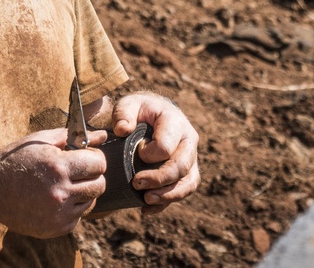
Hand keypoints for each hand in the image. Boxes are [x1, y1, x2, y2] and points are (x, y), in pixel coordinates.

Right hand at [0, 128, 107, 237]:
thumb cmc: (15, 160)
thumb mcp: (41, 140)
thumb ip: (74, 137)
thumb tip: (102, 135)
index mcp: (57, 167)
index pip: (98, 164)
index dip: (95, 158)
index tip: (86, 157)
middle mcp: (60, 193)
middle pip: (99, 185)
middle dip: (93, 175)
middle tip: (79, 171)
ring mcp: (57, 214)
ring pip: (90, 202)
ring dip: (83, 192)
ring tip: (64, 184)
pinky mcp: (54, 229)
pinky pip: (77, 218)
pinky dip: (72, 208)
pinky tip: (55, 199)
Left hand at [111, 93, 199, 214]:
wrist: (153, 115)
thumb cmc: (140, 110)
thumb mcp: (129, 104)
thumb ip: (123, 113)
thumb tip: (122, 130)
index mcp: (175, 122)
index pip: (166, 146)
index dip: (149, 155)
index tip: (136, 153)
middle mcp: (188, 140)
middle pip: (181, 167)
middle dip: (159, 180)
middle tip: (136, 184)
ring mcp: (191, 157)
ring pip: (188, 183)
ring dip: (167, 196)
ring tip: (145, 201)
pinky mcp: (188, 171)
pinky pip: (184, 191)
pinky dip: (166, 203)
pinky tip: (147, 209)